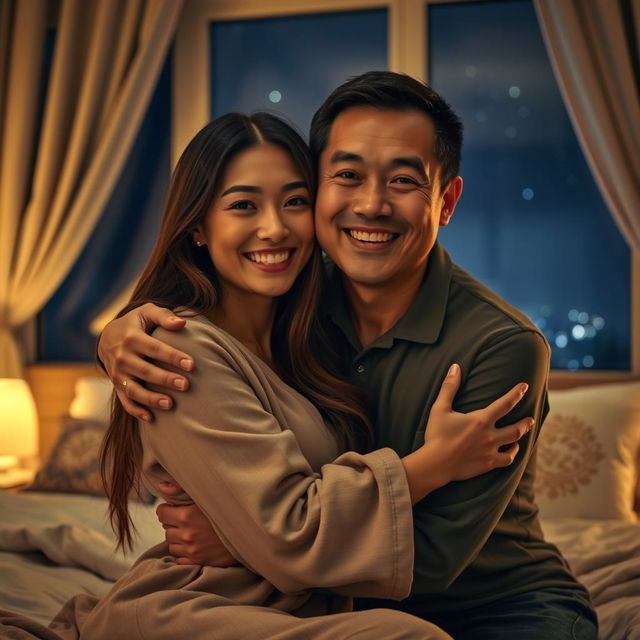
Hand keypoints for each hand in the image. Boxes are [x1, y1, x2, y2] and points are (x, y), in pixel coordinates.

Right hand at [98, 303, 192, 421]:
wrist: (107, 336)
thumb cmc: (136, 323)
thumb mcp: (147, 312)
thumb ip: (164, 316)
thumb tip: (182, 323)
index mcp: (132, 337)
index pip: (155, 349)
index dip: (173, 357)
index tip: (191, 364)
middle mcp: (122, 357)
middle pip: (145, 370)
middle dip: (165, 379)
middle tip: (185, 385)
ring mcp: (118, 373)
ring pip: (134, 389)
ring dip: (151, 398)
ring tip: (170, 404)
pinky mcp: (117, 385)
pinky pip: (125, 400)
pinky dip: (136, 411)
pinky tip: (151, 418)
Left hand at [156, 482, 236, 566]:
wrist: (249, 532)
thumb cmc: (229, 509)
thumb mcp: (206, 495)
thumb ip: (182, 489)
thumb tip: (161, 487)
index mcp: (187, 516)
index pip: (161, 513)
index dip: (168, 509)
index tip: (176, 509)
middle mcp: (187, 534)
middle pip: (166, 529)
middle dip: (174, 523)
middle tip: (188, 519)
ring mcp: (192, 550)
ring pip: (171, 544)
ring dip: (178, 538)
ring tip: (193, 531)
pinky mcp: (197, 561)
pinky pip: (179, 558)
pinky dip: (184, 552)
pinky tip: (195, 544)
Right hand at [423, 363, 533, 484]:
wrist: (435, 464)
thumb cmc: (436, 435)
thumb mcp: (440, 408)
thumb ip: (449, 387)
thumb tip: (455, 367)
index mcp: (481, 420)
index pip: (505, 404)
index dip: (516, 393)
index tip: (524, 386)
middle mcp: (490, 436)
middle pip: (516, 427)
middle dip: (526, 421)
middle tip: (531, 417)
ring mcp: (490, 451)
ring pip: (514, 442)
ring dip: (522, 434)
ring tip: (525, 430)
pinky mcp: (487, 464)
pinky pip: (507, 459)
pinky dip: (513, 453)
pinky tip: (513, 449)